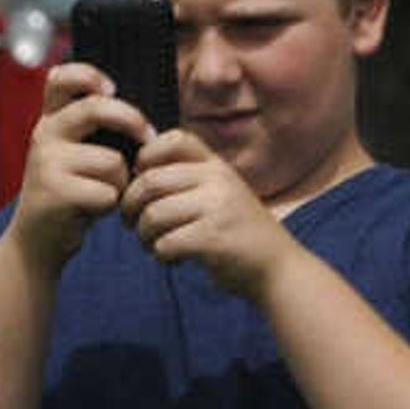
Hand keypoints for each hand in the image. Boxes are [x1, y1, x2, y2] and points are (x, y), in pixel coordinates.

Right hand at [7, 62, 140, 265]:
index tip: (111, 89)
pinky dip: (112, 204)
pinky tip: (95, 210)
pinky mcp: (55, 192)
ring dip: (122, 181)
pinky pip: (107, 192)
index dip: (89, 75)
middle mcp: (44, 135)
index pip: (60, 78)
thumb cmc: (71, 194)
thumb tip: (144, 121)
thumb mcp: (76, 156)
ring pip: (112, 161)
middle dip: (132, 121)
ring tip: (106, 193)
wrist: (37, 241)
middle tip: (149, 137)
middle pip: (96, 109)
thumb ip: (97, 133)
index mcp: (50, 121)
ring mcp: (46, 163)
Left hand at [121, 131, 289, 296]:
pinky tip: (174, 259)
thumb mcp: (221, 194)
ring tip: (153, 245)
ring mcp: (218, 208)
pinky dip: (161, 255)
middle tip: (131, 224)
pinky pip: (166, 243)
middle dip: (130, 206)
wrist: (279, 268)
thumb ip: (187, 180)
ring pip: (154, 215)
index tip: (141, 183)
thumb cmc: (239, 233)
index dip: (145, 158)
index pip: (172, 140)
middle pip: (150, 181)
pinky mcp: (214, 240)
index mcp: (217, 165)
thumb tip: (135, 173)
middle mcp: (218, 180)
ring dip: (143, 235)